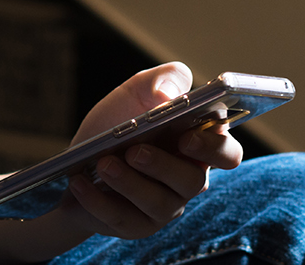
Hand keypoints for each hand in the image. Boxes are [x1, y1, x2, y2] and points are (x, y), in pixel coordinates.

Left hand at [59, 63, 243, 238]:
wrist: (77, 161)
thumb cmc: (117, 125)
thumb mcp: (135, 92)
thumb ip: (161, 79)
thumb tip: (168, 94)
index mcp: (198, 145)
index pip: (227, 153)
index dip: (214, 148)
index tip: (186, 136)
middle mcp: (187, 178)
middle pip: (193, 181)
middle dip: (164, 166)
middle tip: (135, 151)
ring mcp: (164, 206)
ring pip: (159, 203)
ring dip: (128, 183)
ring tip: (103, 164)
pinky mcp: (137, 225)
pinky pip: (123, 219)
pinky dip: (99, 201)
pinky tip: (79, 182)